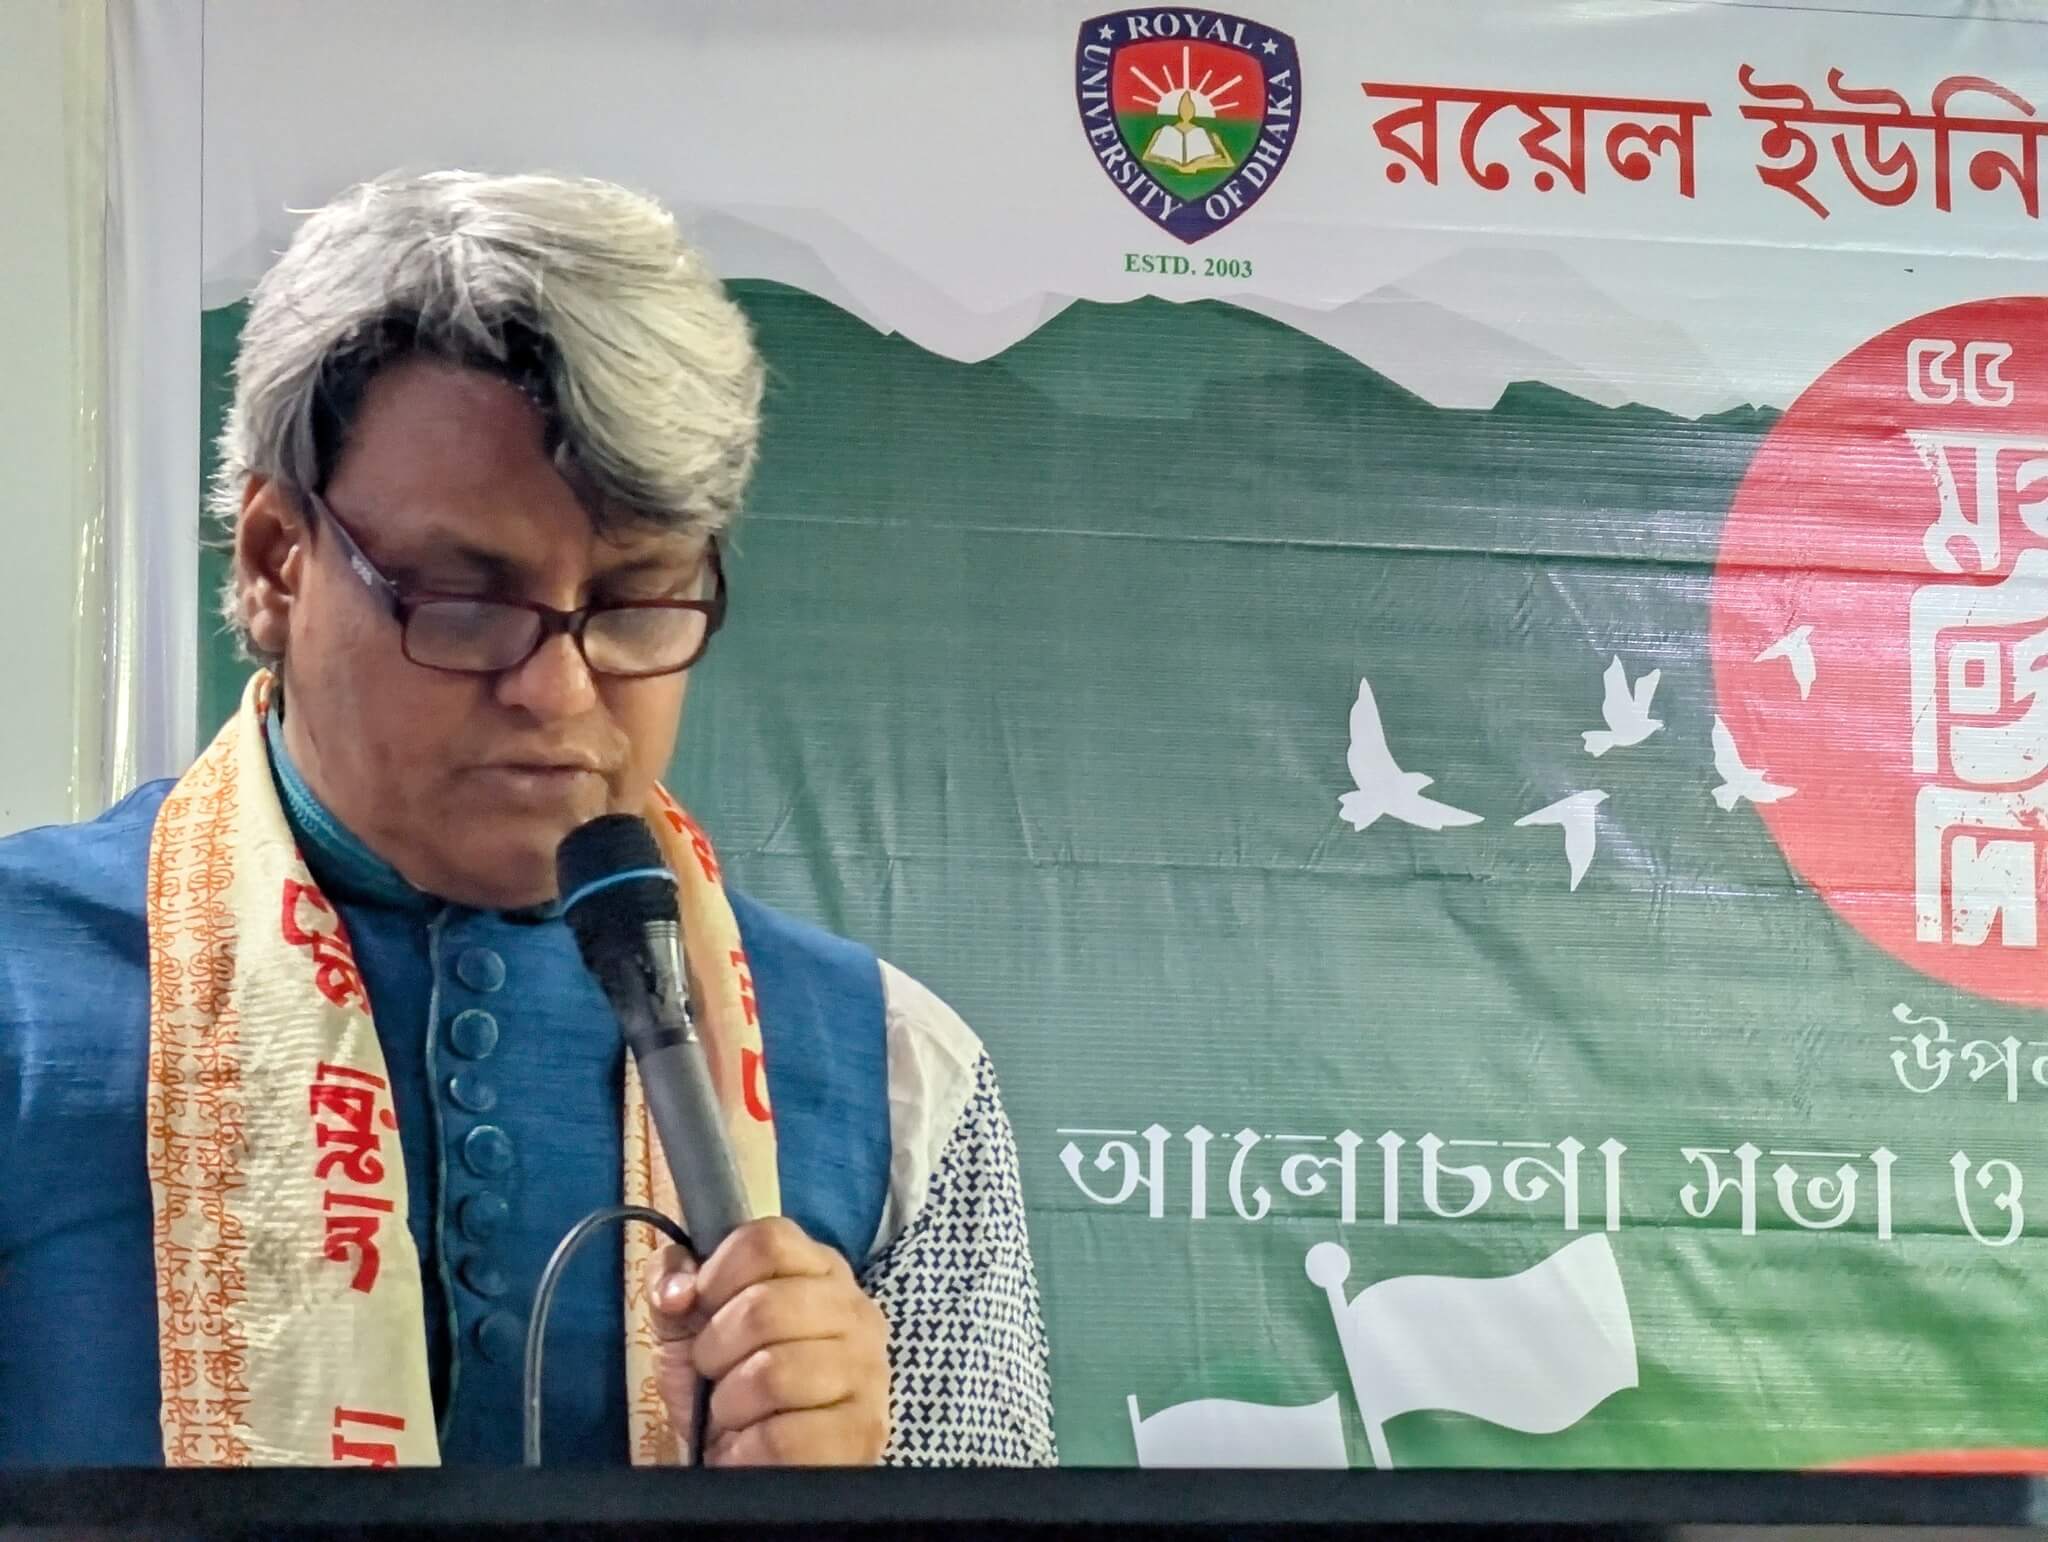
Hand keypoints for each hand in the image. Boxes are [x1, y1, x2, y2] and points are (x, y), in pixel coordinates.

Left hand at [648, 1216, 889, 1465]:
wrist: (754, 1469)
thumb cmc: (727, 1385)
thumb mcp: (687, 1326)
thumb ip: (672, 1283)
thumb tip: (676, 1290)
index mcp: (819, 1270)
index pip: (767, 1241)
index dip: (717, 1275)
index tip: (702, 1308)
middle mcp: (855, 1312)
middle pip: (764, 1306)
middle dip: (714, 1349)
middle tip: (716, 1373)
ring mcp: (867, 1372)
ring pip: (772, 1372)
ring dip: (730, 1404)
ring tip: (736, 1413)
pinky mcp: (861, 1435)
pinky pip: (782, 1437)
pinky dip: (745, 1449)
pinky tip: (750, 1448)